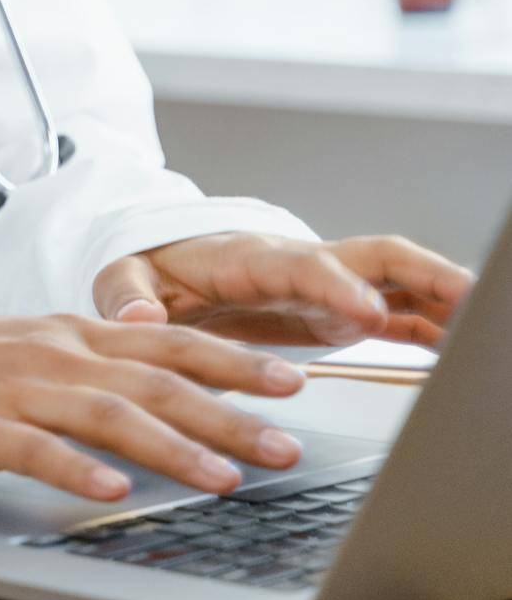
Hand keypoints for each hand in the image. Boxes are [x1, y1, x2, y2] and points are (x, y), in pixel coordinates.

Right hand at [0, 312, 311, 500]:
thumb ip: (100, 367)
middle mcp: (59, 352)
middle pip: (157, 379)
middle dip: (229, 411)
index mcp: (77, 332)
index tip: (290, 380)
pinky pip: (38, 449)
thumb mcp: (40, 352)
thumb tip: (170, 395)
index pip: (171, 341)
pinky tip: (114, 492)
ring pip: (111, 414)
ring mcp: (21, 387)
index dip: (232, 360)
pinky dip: (78, 470)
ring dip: (174, 447)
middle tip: (286, 443)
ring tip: (225, 478)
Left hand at [92, 231, 474, 348]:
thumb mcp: (123, 277)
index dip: (339, 285)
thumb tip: (136, 323)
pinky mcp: (336, 310)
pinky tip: (464, 345)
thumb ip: (126, 297)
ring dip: (443, 295)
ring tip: (487, 320)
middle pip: (374, 256)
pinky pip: (397, 312)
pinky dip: (433, 325)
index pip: (305, 264)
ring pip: (398, 279)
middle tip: (469, 299)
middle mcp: (301, 263)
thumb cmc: (150, 267)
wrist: (165, 262)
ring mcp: (326, 285)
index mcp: (253, 255)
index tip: (369, 313)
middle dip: (424, 273)